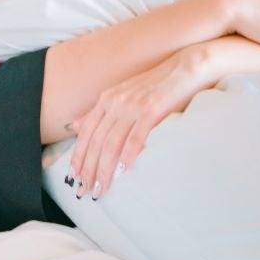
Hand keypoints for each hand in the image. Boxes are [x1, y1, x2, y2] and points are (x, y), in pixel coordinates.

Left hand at [66, 42, 220, 199]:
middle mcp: (115, 101)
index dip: (78, 157)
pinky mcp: (152, 110)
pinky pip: (135, 136)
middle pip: (96, 141)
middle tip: (85, 191)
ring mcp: (133, 106)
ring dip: (104, 168)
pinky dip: (127, 155)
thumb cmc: (156, 85)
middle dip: (88, 169)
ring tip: (102, 188)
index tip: (74, 178)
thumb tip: (74, 127)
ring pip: (111, 143)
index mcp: (106, 98)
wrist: (185, 68)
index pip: (86, 132)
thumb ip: (99, 112)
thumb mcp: (122, 94)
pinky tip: (123, 171)